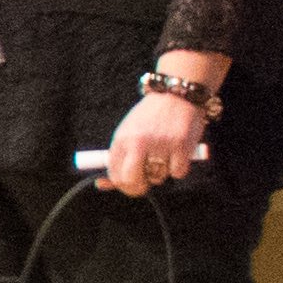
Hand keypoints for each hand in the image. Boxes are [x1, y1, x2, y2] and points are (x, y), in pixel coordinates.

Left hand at [97, 89, 214, 197]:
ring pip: (158, 178)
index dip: (123, 184)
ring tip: (165, 153)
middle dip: (138, 188)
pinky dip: (180, 167)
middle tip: (146, 182)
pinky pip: (178, 173)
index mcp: (122, 139)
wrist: (176, 94)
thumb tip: (101, 185)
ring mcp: (160, 144)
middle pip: (131, 182)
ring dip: (162, 172)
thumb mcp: (128, 133)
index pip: (114, 175)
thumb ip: (118, 158)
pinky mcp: (181, 146)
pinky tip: (178, 152)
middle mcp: (139, 142)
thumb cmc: (150, 118)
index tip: (131, 183)